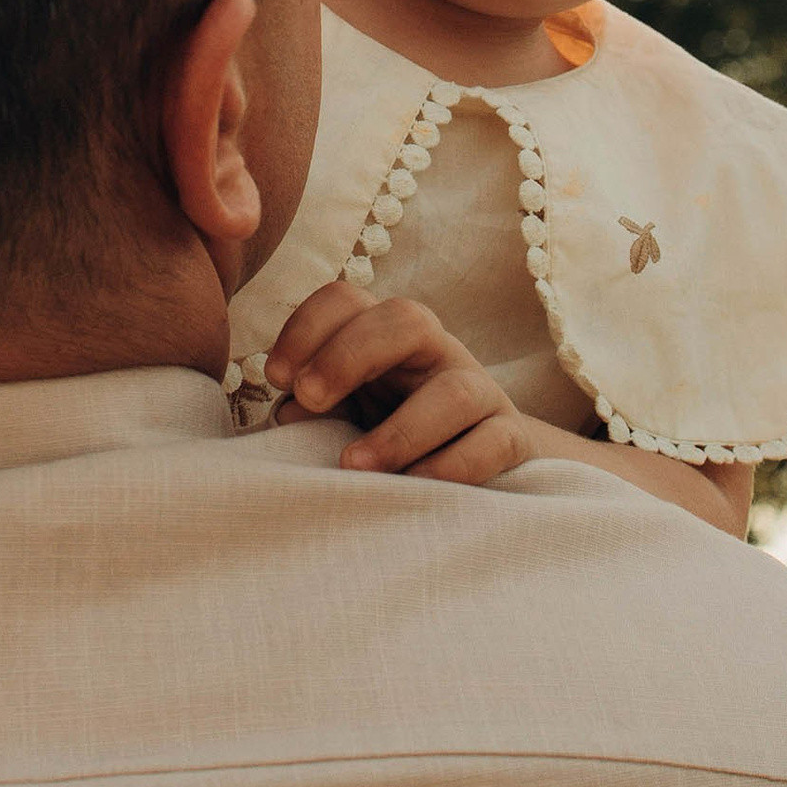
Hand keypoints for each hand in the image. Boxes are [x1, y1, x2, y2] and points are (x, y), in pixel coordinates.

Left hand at [265, 283, 537, 484]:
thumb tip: (288, 413)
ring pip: (456, 392)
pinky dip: (452, 467)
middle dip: (349, 355)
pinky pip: (493, 443)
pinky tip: (412, 485)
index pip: (348, 300)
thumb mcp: (349, 411)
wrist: (476, 460)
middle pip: (407, 319)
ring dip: (400, 431)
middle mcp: (436, 352)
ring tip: (353, 465)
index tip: (276, 377)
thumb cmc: (390, 429)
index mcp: (385, 337)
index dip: (307, 327)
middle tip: (311, 398)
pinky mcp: (510, 438)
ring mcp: (480, 393)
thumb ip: (320, 406)